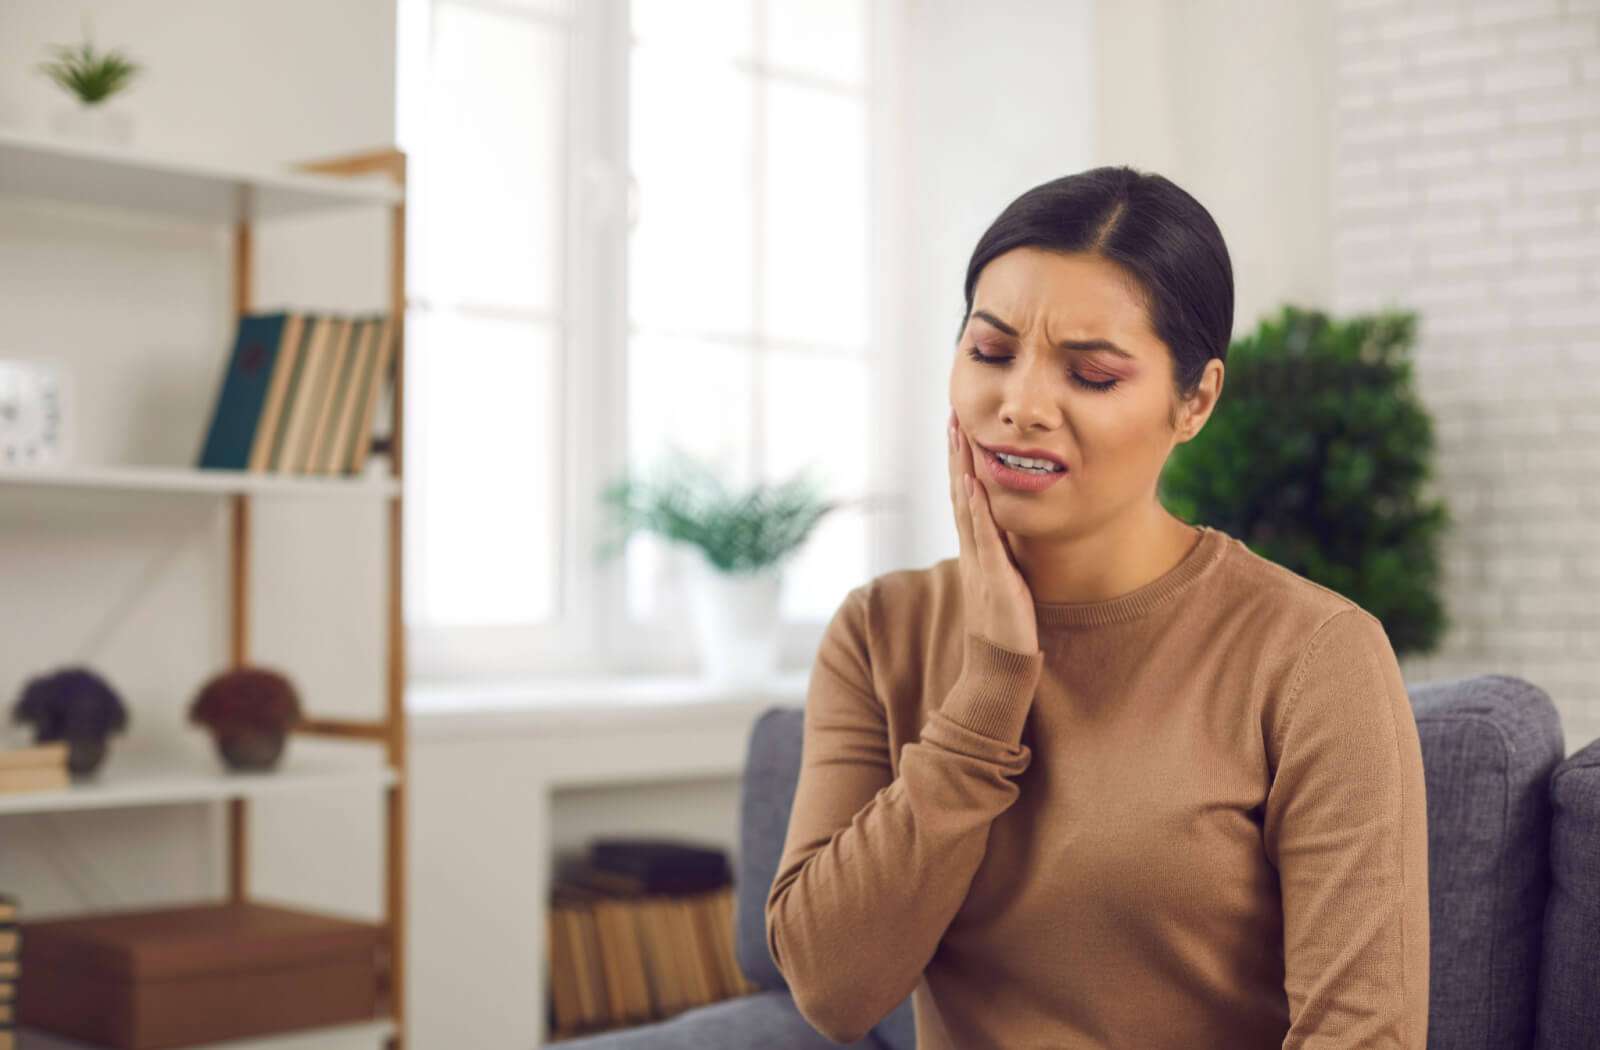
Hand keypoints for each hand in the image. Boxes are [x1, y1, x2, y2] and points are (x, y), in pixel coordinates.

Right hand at [948, 408, 1038, 654]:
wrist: (998, 672)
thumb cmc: (1006, 632)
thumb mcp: (1004, 584)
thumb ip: (1001, 557)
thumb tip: (1007, 534)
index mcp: (975, 553)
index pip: (964, 498)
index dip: (961, 463)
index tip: (961, 429)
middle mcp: (972, 553)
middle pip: (959, 493)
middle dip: (957, 453)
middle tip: (953, 415)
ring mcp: (979, 565)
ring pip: (966, 507)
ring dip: (962, 468)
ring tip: (960, 433)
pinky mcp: (993, 580)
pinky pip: (983, 538)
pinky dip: (977, 509)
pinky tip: (974, 482)